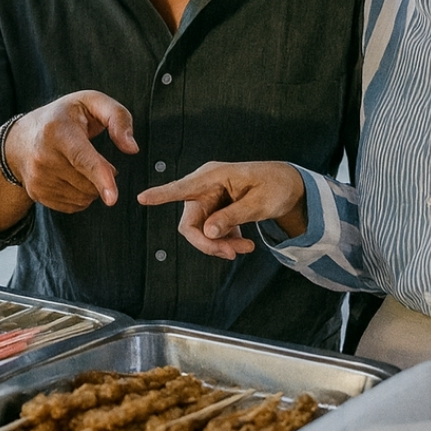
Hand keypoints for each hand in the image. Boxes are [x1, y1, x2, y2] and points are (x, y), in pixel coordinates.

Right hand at [5, 91, 137, 211]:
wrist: (20, 139)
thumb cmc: (63, 117)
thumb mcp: (91, 102)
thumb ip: (118, 117)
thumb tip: (132, 148)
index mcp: (57, 130)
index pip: (81, 158)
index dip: (100, 177)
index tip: (112, 197)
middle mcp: (43, 156)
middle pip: (88, 182)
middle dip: (102, 176)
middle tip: (93, 156)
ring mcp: (38, 178)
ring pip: (83, 197)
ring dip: (92, 187)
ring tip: (80, 164)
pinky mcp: (37, 193)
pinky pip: (73, 205)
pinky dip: (80, 195)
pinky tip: (70, 176)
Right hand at [138, 161, 306, 258]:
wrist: (288, 187)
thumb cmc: (276, 186)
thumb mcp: (259, 203)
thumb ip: (233, 216)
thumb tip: (208, 232)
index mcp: (214, 176)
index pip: (182, 187)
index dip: (161, 195)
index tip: (142, 198)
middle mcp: (205, 186)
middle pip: (190, 223)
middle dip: (209, 243)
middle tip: (234, 254)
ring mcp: (209, 199)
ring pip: (200, 231)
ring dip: (219, 245)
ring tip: (246, 248)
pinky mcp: (214, 210)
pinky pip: (209, 232)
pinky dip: (224, 242)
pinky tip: (242, 242)